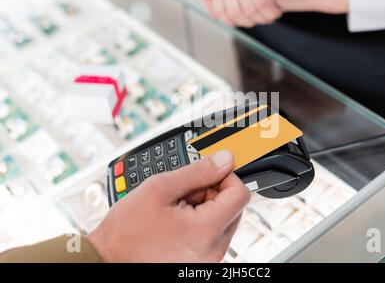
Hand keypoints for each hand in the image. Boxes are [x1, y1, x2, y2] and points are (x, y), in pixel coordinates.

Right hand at [87, 150, 249, 262]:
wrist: (108, 258)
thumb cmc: (127, 230)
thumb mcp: (160, 188)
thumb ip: (198, 171)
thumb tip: (224, 159)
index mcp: (206, 230)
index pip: (240, 193)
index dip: (226, 176)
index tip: (208, 172)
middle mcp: (213, 248)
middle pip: (233, 206)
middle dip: (212, 192)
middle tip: (184, 192)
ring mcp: (208, 257)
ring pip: (223, 218)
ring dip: (205, 206)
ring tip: (177, 208)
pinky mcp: (201, 261)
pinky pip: (213, 233)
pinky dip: (200, 221)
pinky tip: (177, 219)